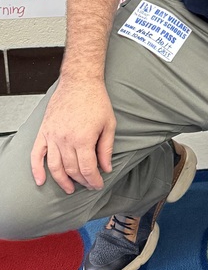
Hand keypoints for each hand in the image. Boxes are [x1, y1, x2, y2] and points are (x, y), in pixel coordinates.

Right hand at [30, 78, 116, 193]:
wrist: (80, 81)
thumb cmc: (96, 100)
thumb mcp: (109, 124)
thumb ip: (106, 148)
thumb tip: (106, 168)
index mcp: (84, 139)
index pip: (87, 169)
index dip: (93, 180)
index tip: (98, 184)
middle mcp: (66, 140)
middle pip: (72, 170)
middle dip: (82, 181)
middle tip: (88, 184)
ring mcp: (52, 136)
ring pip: (55, 167)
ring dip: (62, 180)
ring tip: (70, 188)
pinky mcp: (44, 132)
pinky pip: (36, 155)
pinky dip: (36, 170)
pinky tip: (40, 180)